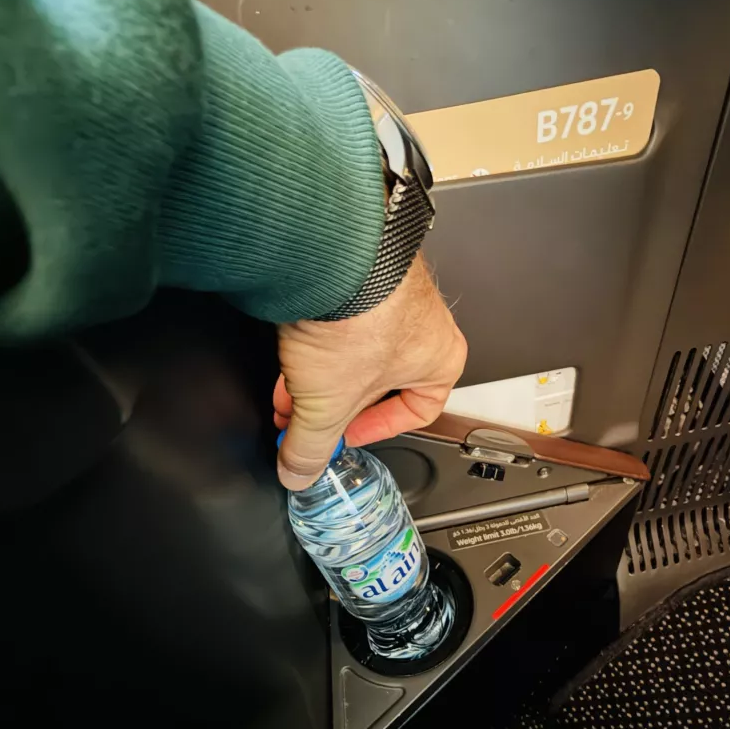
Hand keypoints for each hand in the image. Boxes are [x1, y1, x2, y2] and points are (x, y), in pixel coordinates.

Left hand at [273, 254, 466, 489]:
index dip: (372, 431)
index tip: (342, 436)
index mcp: (442, 360)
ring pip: (356, 351)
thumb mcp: (327, 406)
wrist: (333, 259)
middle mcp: (425, 324)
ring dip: (320, 376)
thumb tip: (300, 470)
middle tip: (305, 418)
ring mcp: (395, 294)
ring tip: (288, 390)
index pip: (417, 411)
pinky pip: (341, 318)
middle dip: (333, 406)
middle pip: (377, 384)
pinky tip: (289, 353)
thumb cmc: (359, 321)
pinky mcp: (362, 273)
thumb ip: (312, 447)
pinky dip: (315, 341)